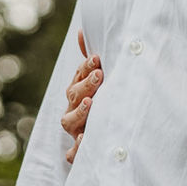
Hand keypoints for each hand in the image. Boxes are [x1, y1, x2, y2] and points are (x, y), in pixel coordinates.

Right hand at [61, 30, 101, 163]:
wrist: (117, 138)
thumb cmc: (109, 102)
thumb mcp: (104, 79)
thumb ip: (92, 60)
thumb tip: (81, 31)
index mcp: (80, 91)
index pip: (78, 76)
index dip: (86, 67)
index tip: (98, 58)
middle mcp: (75, 110)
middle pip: (72, 96)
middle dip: (85, 85)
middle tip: (100, 75)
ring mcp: (76, 130)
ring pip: (69, 121)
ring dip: (79, 112)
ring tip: (91, 103)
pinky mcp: (80, 151)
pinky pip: (74, 154)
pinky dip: (77, 149)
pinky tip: (85, 139)